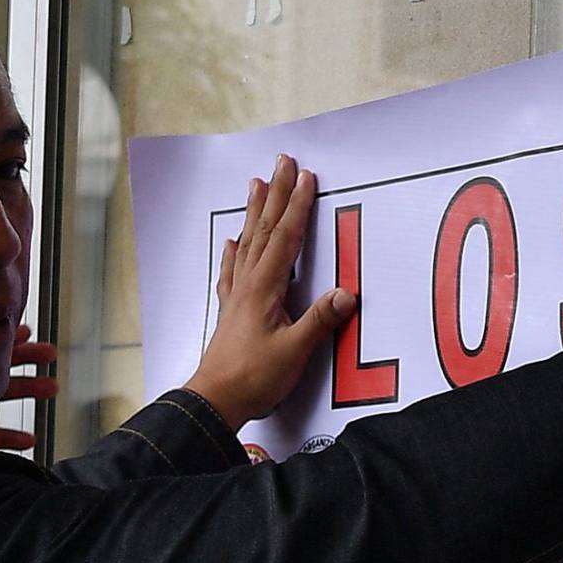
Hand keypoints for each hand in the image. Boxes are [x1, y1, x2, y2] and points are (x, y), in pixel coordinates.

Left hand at [189, 157, 355, 428]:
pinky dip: (234, 252)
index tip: (306, 176)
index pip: (285, 237)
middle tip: (280, 162)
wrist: (215, 401)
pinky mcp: (232, 311)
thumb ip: (320, 321)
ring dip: (254, 212)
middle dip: (275, 194)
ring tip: (255, 184)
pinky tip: (232, 242)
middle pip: (264, 229)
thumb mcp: (295, 351)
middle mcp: (248, 284)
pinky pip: (233, 271)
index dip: (297, 206)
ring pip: (248, 243)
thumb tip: (347, 293)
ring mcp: (237, 296)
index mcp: (265, 288)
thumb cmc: (254, 377)